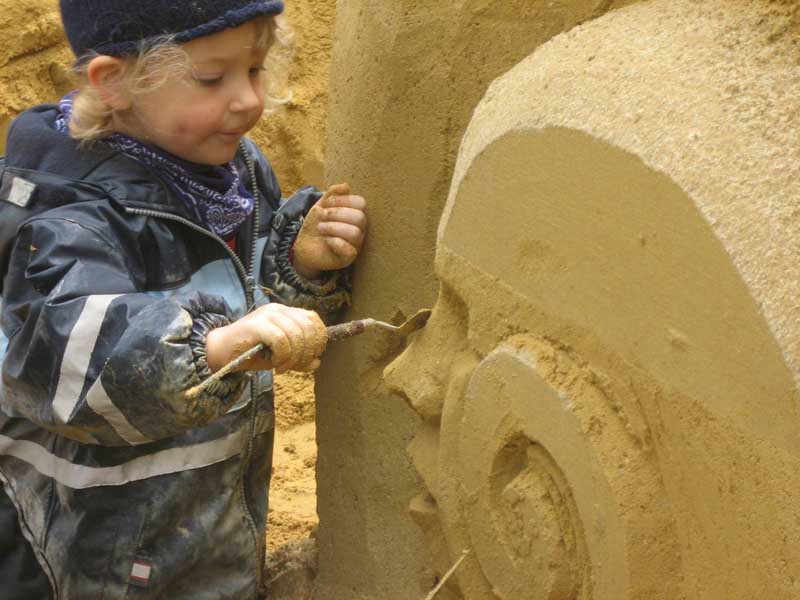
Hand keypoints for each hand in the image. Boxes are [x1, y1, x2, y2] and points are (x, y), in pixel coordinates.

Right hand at [206, 304, 327, 373]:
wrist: (220, 352)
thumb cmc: (250, 353)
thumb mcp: (280, 356)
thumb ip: (299, 357)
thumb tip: (317, 362)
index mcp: (285, 312)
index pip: (312, 319)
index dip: (318, 339)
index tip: (312, 357)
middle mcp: (278, 309)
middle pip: (308, 328)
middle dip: (307, 351)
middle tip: (297, 366)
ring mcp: (267, 315)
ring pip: (296, 335)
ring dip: (294, 357)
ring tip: (283, 367)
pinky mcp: (257, 325)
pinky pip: (281, 341)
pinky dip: (283, 357)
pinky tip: (276, 365)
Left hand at [292, 183, 366, 278]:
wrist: (304, 244)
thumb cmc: (316, 225)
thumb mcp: (322, 206)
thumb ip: (332, 194)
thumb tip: (345, 186)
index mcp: (355, 215)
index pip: (361, 203)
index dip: (344, 200)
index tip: (327, 203)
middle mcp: (359, 229)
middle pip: (360, 218)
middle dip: (337, 214)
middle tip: (322, 216)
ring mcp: (355, 245)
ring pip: (355, 233)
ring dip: (333, 227)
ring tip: (320, 228)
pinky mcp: (348, 259)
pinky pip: (350, 250)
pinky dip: (335, 242)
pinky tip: (326, 240)